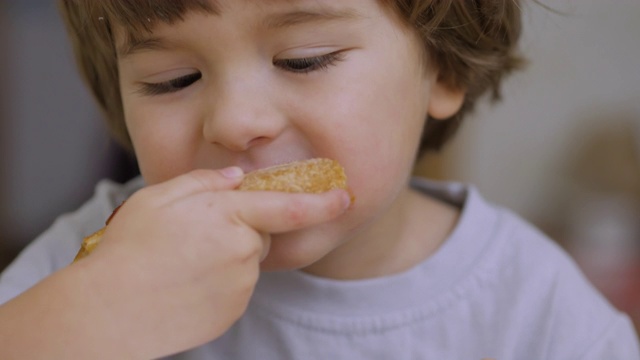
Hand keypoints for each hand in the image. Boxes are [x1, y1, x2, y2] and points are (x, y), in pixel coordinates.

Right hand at [77, 168, 349, 357]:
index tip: (345, 197)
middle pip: (259, 233)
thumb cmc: (130, 249)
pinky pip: (236, 288)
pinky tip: (188, 284)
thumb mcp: (159, 198)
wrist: (112, 310)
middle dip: (239, 229)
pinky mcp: (233, 310)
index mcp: (229, 216)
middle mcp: (243, 250)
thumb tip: (235, 177)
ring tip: (184, 263)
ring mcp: (240, 284)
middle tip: (196, 236)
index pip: (289, 207)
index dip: (322, 202)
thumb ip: (204, 182)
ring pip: (246, 261)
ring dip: (227, 257)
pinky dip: (220, 283)